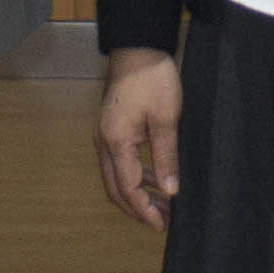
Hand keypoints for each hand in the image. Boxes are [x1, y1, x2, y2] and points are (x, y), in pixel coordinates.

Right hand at [92, 49, 182, 229]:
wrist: (138, 47)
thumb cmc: (152, 78)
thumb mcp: (166, 119)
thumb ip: (166, 157)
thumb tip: (170, 190)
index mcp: (116, 142)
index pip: (128, 189)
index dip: (144, 210)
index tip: (162, 225)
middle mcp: (104, 142)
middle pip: (115, 189)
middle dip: (137, 208)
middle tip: (162, 221)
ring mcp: (105, 135)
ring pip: (116, 177)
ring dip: (137, 193)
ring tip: (163, 204)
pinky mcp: (111, 128)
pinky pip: (119, 162)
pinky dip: (135, 176)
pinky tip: (154, 179)